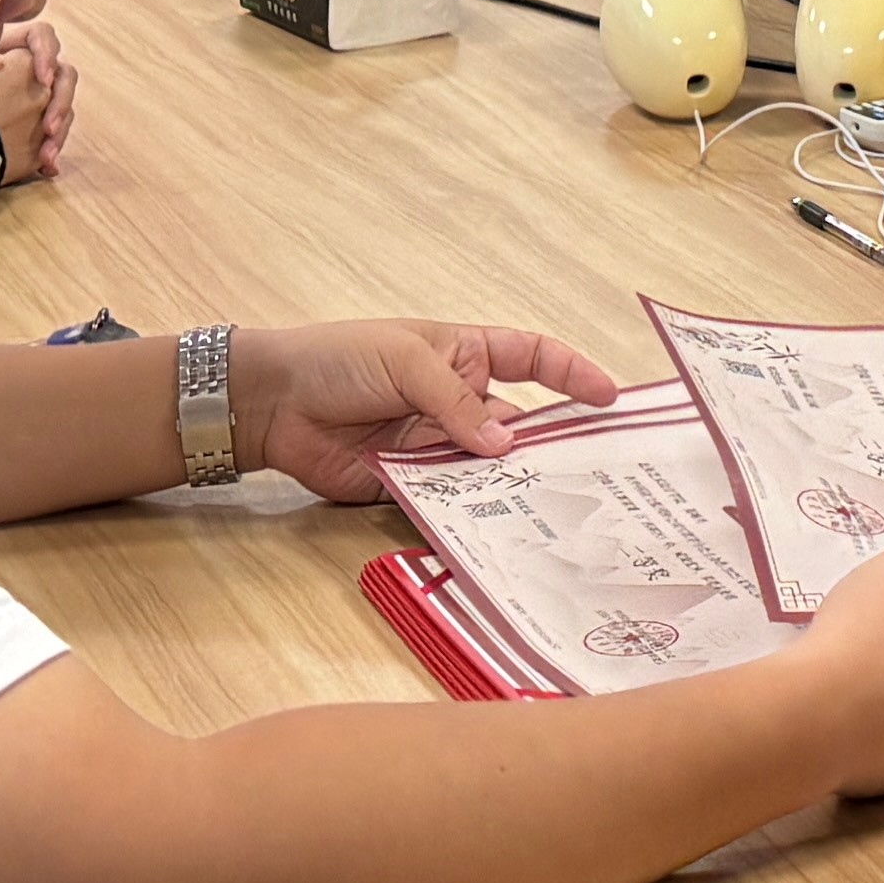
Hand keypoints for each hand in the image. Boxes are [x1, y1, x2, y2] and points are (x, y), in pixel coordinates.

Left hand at [0, 17, 73, 183]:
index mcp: (17, 46)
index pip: (42, 36)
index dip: (48, 54)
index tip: (43, 79)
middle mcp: (35, 69)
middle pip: (64, 75)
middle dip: (61, 103)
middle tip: (48, 127)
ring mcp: (40, 97)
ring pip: (64, 108)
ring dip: (60, 132)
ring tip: (46, 156)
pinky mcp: (38, 122)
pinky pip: (55, 134)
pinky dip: (51, 149)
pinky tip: (46, 166)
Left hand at [227, 320, 626, 502]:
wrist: (273, 403)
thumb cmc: (338, 358)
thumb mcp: (406, 360)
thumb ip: (456, 401)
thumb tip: (505, 443)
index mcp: (465, 355)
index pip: (533, 359)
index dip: (573, 375)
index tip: (610, 397)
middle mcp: (460, 402)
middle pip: (520, 426)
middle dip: (551, 446)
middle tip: (592, 474)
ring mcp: (437, 445)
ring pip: (490, 469)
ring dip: (512, 484)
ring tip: (552, 508)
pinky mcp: (412, 484)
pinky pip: (452, 500)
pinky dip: (473, 513)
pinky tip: (495, 527)